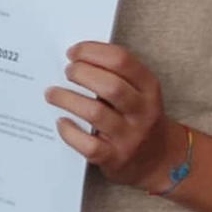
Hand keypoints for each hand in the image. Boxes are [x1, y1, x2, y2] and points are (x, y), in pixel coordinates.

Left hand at [46, 40, 185, 192]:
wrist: (159, 159)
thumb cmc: (138, 117)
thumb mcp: (139, 91)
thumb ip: (115, 74)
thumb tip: (74, 59)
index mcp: (149, 88)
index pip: (122, 60)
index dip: (92, 51)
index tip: (73, 52)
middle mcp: (143, 112)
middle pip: (110, 86)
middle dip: (82, 73)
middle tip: (67, 71)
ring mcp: (129, 137)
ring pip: (95, 113)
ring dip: (67, 99)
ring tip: (52, 93)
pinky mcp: (115, 158)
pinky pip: (89, 145)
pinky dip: (70, 132)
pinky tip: (62, 121)